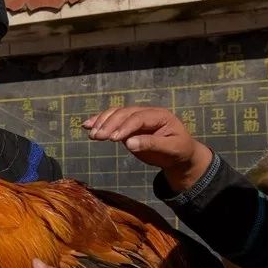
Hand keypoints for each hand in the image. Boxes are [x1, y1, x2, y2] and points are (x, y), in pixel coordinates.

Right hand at [83, 107, 213, 191]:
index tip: (113, 139)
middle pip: (124, 113)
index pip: (138, 118)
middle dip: (109, 124)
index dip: (125, 127)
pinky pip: (112, 119)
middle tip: (97, 137)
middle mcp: (146, 113)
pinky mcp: (127, 125)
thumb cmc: (178, 151)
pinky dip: (99, 121)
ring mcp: (135, 117)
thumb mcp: (171, 149)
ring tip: (91, 134)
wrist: (179, 155)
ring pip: (116, 114)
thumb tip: (129, 143)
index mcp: (160, 116)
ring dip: (101, 122)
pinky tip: (87, 126)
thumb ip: (151, 144)